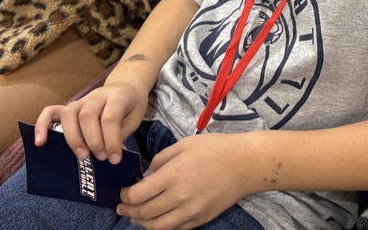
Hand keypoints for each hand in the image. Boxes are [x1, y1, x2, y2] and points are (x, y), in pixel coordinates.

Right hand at [34, 81, 147, 163]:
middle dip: (93, 140)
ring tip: (82, 155)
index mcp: (117, 97)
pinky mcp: (70, 106)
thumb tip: (109, 157)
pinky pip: (51, 111)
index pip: (110, 118)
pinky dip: (42, 125)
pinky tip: (40, 142)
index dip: (111, 141)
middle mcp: (96, 96)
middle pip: (87, 115)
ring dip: (73, 137)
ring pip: (69, 113)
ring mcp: (81, 100)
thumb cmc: (131, 106)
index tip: (115, 159)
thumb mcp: (134, 119)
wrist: (127, 85)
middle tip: (100, 157)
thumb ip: (120, 135)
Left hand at [117, 134, 252, 229]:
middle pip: (143, 214)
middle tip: (122, 208)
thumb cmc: (215, 148)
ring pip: (157, 227)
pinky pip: (175, 229)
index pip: (137, 195)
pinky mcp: (201, 219)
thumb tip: (146, 176)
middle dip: (128, 212)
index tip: (122, 193)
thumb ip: (160, 159)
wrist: (245, 164)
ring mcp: (190, 212)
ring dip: (141, 224)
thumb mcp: (184, 144)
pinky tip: (157, 220)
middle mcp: (179, 197)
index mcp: (172, 175)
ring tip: (136, 217)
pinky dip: (161, 227)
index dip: (124, 197)